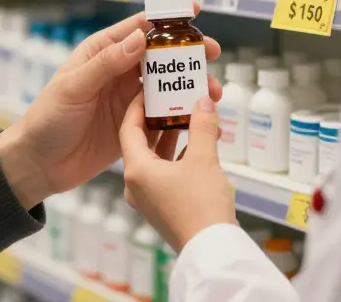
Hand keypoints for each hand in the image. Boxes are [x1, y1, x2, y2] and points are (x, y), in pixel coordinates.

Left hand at [0, 6, 221, 210]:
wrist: (40, 164)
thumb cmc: (47, 120)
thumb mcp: (74, 88)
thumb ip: (107, 64)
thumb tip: (139, 38)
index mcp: (100, 54)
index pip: (137, 29)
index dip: (166, 19)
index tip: (194, 12)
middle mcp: (117, 72)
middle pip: (159, 56)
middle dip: (188, 53)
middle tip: (212, 54)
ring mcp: (127, 99)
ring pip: (166, 85)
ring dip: (189, 86)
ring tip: (213, 92)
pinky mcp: (133, 126)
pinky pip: (162, 115)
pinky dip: (181, 113)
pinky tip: (199, 116)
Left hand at [120, 94, 236, 251]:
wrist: (212, 251)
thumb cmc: (202, 207)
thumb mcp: (203, 160)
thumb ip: (202, 127)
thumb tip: (203, 101)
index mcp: (136, 171)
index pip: (128, 127)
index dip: (138, 106)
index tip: (149, 89)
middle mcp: (136, 185)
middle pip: (141, 142)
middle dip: (158, 120)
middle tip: (171, 99)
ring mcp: (148, 199)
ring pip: (155, 159)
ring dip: (171, 139)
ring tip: (188, 118)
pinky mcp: (162, 208)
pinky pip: (164, 174)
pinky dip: (176, 158)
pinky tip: (196, 147)